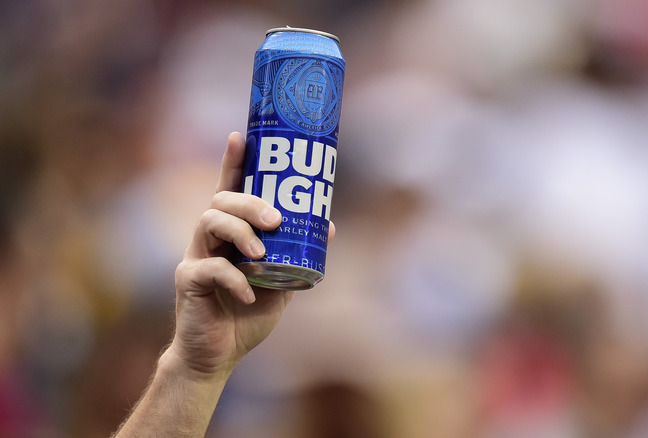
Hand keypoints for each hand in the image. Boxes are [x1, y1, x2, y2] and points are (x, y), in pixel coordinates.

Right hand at [168, 132, 334, 377]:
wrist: (220, 354)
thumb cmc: (248, 314)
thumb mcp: (282, 282)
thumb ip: (298, 254)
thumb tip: (327, 226)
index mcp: (231, 233)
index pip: (230, 188)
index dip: (233, 160)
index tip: (241, 135)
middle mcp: (210, 238)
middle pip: (221, 200)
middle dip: (249, 202)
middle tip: (275, 220)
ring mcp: (196, 257)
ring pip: (208, 222)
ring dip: (239, 232)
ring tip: (261, 253)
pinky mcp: (188, 281)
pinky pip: (208, 269)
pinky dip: (234, 279)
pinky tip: (250, 295)